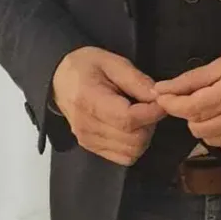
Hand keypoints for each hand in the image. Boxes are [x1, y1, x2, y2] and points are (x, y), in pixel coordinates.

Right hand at [51, 47, 164, 166]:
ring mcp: (88, 140)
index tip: (161, 101)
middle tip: (149, 107)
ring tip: (140, 116)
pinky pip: (124, 157)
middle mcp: (86, 126)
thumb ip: (135, 79)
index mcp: (89, 100)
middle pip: (133, 139)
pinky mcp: (92, 148)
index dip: (152, 112)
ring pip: (132, 151)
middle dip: (150, 123)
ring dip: (144, 135)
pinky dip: (134, 145)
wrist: (59, 80)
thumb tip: (157, 96)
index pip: (128, 119)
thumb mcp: (112, 62)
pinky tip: (131, 128)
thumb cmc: (86, 66)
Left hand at [152, 42, 220, 153]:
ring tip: (216, 110)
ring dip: (206, 126)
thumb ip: (193, 79)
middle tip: (197, 101)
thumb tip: (162, 89)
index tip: (163, 98)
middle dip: (190, 115)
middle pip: (198, 127)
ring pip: (212, 140)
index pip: (189, 108)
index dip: (171, 104)